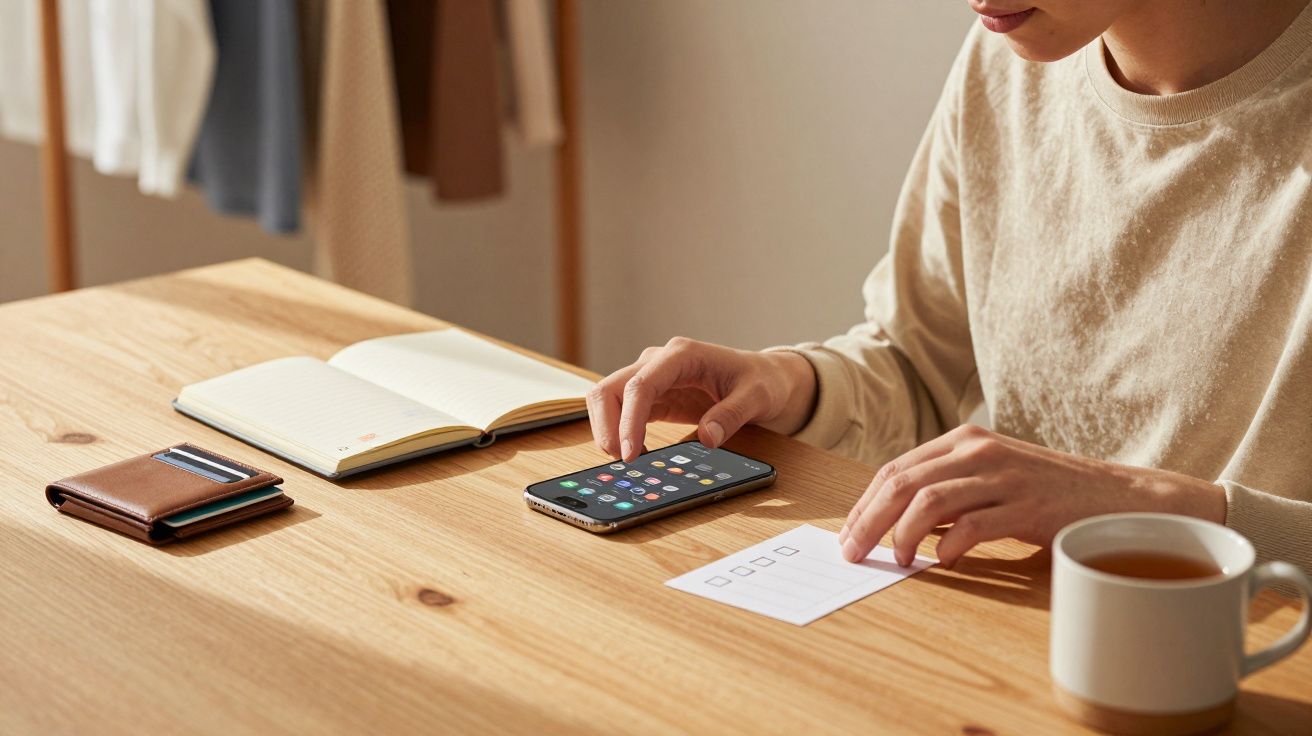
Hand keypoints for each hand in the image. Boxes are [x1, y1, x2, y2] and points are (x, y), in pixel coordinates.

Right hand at [586, 337, 816, 460]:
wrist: (764, 378)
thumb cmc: (761, 380)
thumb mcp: (757, 397)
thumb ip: (732, 414)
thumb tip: (708, 438)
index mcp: (682, 354)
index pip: (641, 384)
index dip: (629, 420)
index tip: (630, 454)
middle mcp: (660, 361)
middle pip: (611, 388)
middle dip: (606, 425)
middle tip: (621, 461)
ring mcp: (652, 377)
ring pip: (609, 398)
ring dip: (608, 430)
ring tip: (628, 460)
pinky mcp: (653, 395)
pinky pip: (623, 411)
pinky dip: (621, 433)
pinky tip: (637, 454)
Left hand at [837, 424, 1227, 566]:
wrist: (1117, 496)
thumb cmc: (1047, 493)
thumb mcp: (990, 479)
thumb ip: (948, 491)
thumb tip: (893, 525)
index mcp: (964, 440)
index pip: (896, 469)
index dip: (864, 503)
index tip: (848, 535)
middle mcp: (979, 450)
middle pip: (903, 483)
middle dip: (869, 520)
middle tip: (853, 552)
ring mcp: (1004, 475)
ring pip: (931, 500)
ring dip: (903, 535)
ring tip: (897, 560)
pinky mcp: (1029, 505)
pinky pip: (975, 525)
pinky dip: (950, 545)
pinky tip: (941, 561)